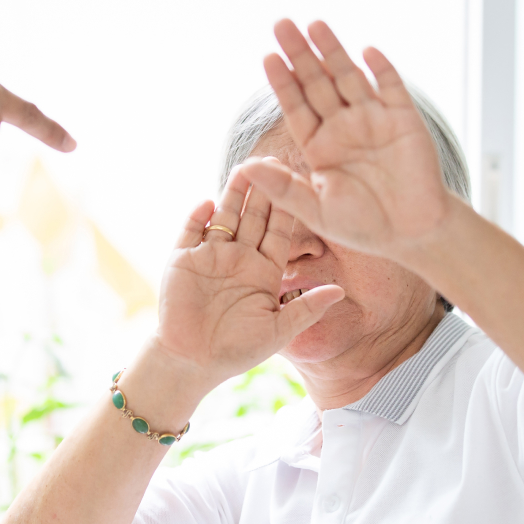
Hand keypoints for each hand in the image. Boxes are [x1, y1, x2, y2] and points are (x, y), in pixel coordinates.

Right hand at [155, 164, 343, 390]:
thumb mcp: (278, 331)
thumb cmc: (235, 351)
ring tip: (244, 169)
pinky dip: (198, 216)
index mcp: (264, 271)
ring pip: (224, 217)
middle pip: (253, 217)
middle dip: (263, 190)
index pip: (279, 232)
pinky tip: (208, 203)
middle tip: (273, 161)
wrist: (191, 362)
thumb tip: (340, 292)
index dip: (288, 209)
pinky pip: (191, 231)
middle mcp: (239, 259)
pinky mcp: (183, 260)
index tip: (300, 182)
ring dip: (233, 194)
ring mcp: (210, 257)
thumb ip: (306, 308)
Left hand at [241, 20, 450, 259]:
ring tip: (314, 24)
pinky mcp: (403, 120)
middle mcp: (343, 129)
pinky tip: (366, 50)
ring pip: (348, 78)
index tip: (267, 57)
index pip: (296, 107)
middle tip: (281, 24)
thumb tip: (245, 167)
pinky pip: (391, 87)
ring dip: (332, 51)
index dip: (283, 83)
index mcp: (320, 148)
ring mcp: (373, 120)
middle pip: (317, 84)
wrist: (410, 232)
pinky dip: (380, 68)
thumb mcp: (315, 210)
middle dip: (299, 55)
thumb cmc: (362, 224)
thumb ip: (281, 187)